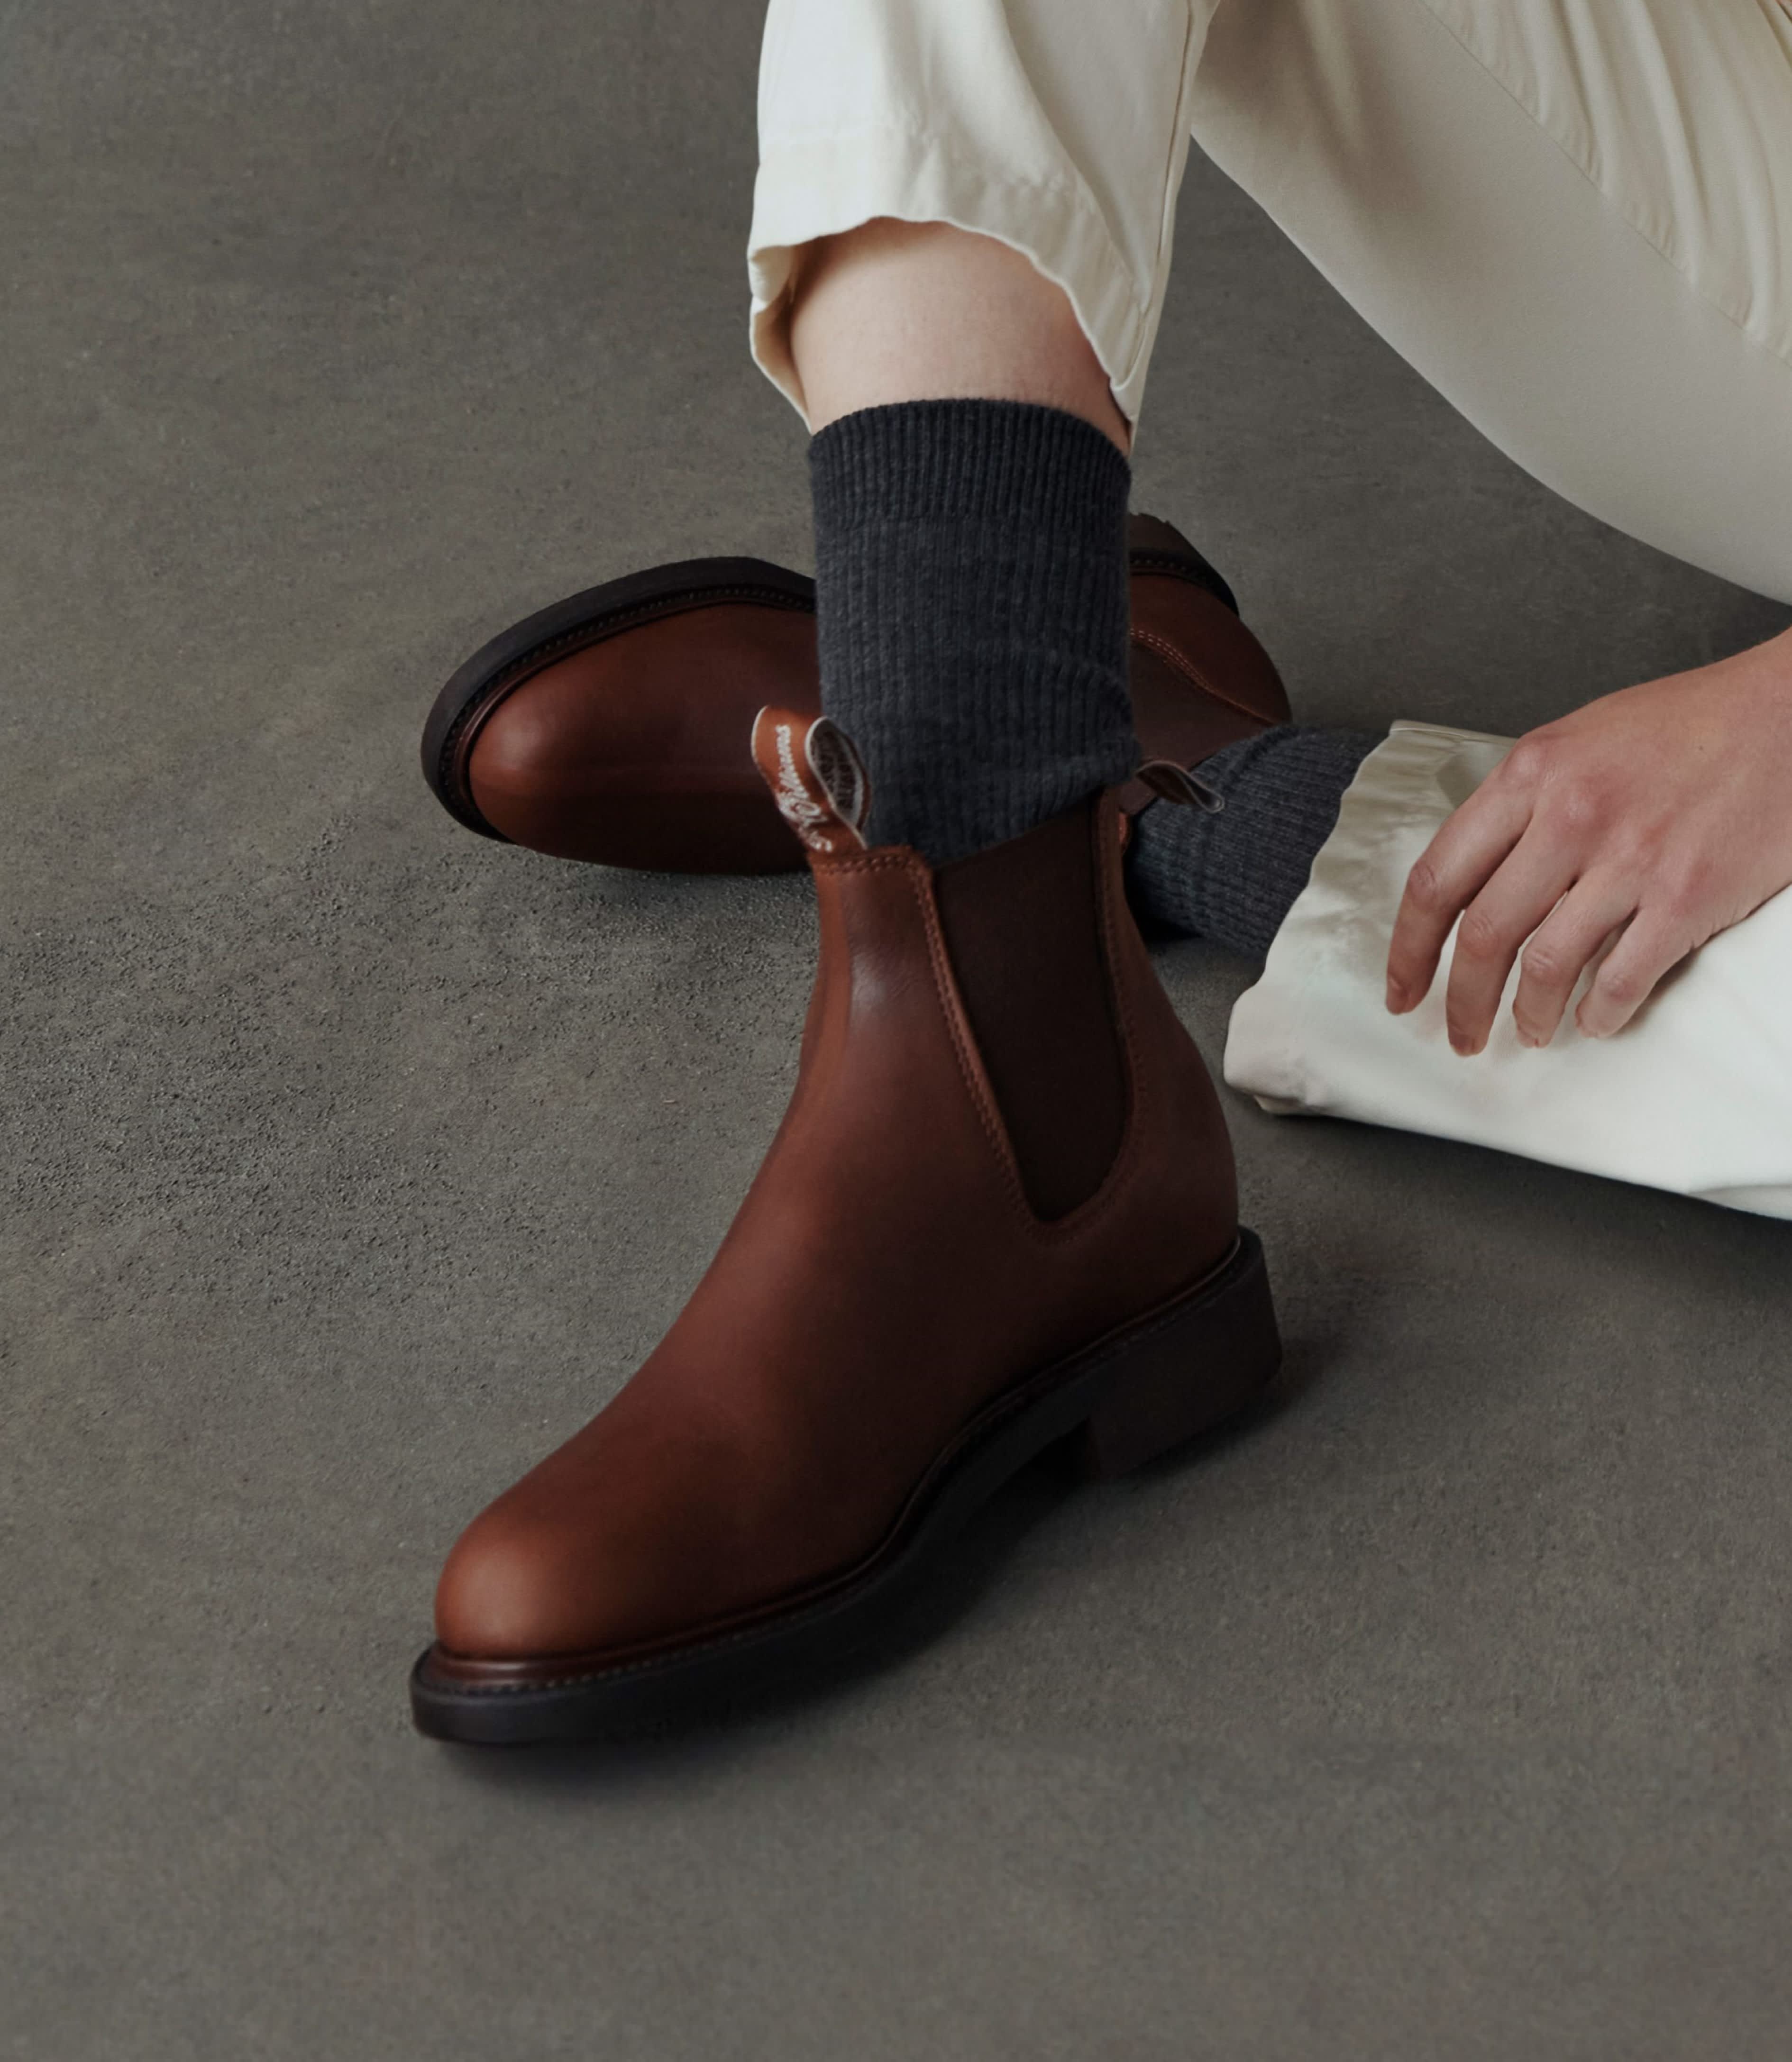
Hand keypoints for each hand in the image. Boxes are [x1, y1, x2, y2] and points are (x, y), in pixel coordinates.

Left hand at [1384, 626, 1791, 1052]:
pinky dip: (1600, 1013)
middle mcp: (1571, 815)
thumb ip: (1523, 803)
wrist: (1790, 712)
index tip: (1403, 986)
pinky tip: (1594, 1019)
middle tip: (1461, 1031)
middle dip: (1463, 1001)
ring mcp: (1630, 859)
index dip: (1409, 948)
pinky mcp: (1687, 897)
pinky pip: (1622, 978)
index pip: (1439, 879)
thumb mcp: (1579, 741)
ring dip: (1528, 1014)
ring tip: (1529, 1030)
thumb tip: (1478, 873)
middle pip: (1484, 934)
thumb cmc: (1690, 723)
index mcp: (1532, 773)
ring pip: (1546, 966)